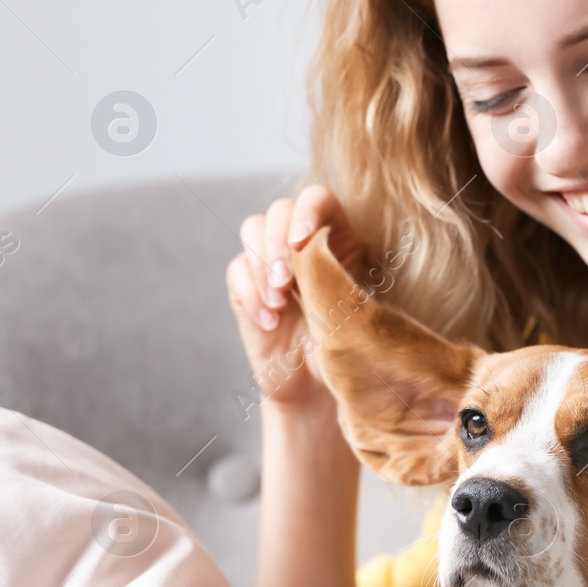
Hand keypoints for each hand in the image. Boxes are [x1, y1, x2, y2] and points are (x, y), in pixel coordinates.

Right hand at [225, 184, 366, 411]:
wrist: (319, 387)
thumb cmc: (348, 347)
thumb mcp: (351, 308)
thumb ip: (333, 273)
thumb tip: (311, 247)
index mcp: (339, 237)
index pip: (318, 199)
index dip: (307, 210)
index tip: (302, 239)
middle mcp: (302, 242)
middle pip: (279, 210)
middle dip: (277, 243)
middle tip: (286, 282)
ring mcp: (272, 260)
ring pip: (252, 230)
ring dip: (262, 265)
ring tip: (280, 303)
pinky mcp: (247, 284)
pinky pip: (236, 270)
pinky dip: (251, 293)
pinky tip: (270, 321)